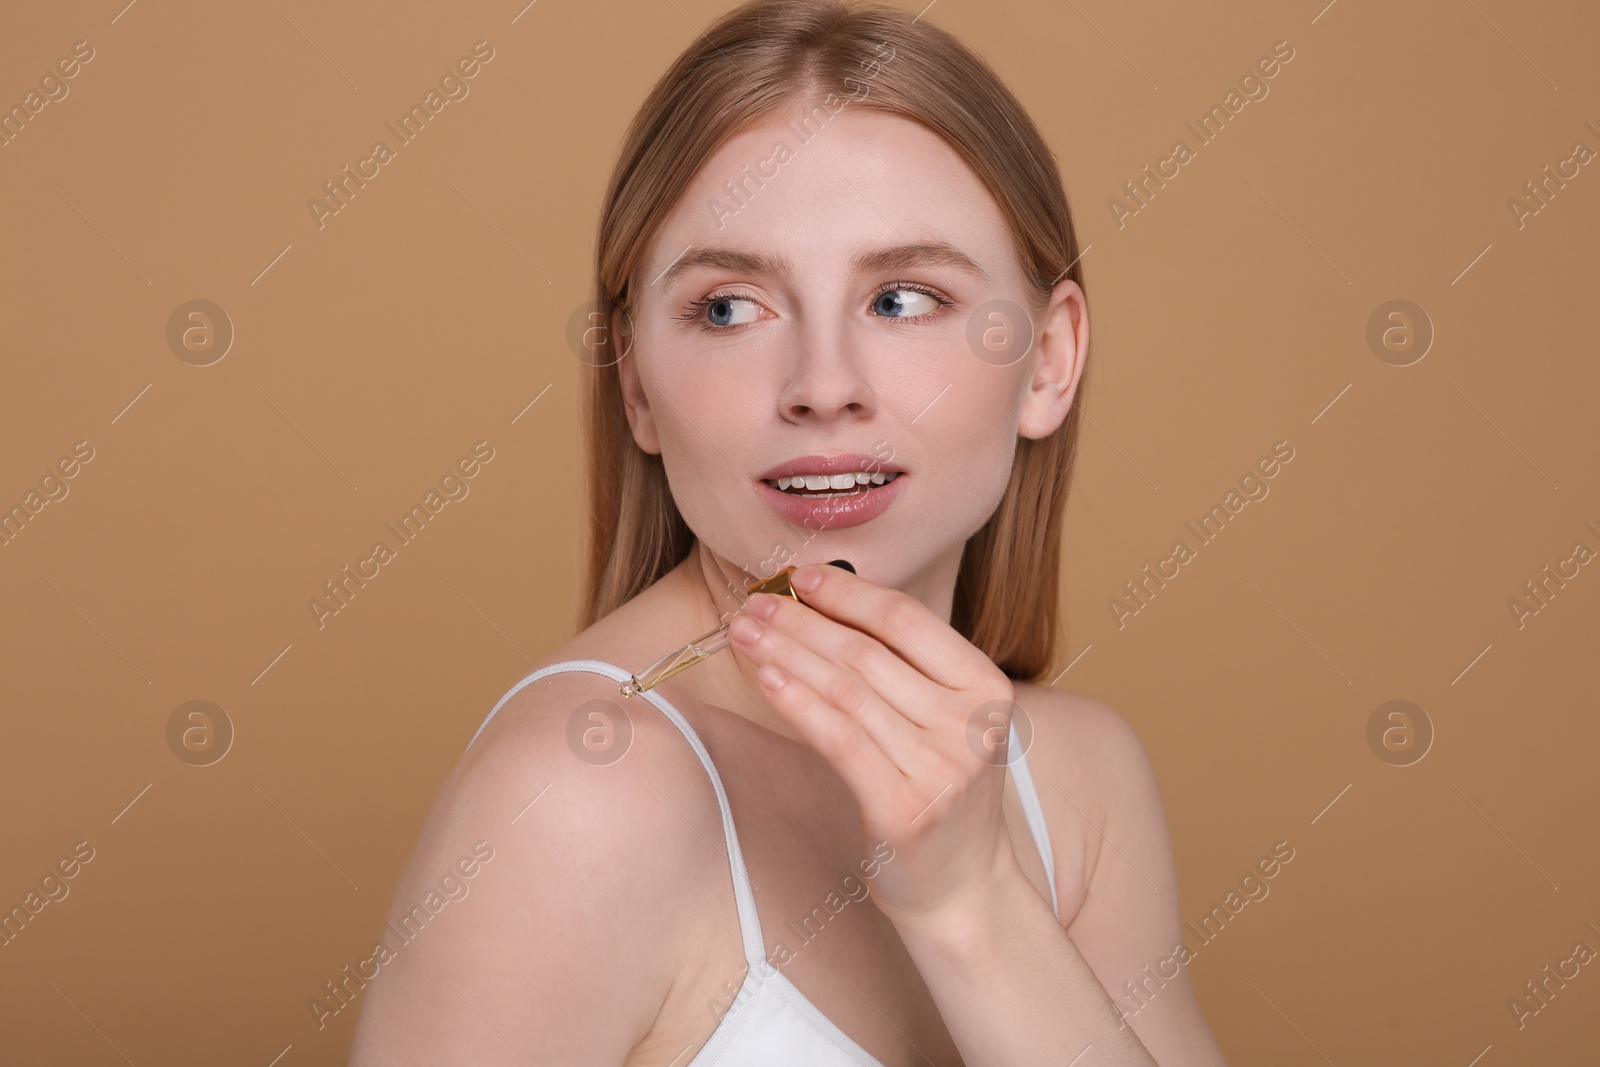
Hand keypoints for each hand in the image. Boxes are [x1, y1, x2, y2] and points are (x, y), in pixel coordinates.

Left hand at [727, 562, 1025, 927]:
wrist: (965, 890)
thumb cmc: (942, 795)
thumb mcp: (946, 723)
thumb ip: (907, 670)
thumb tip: (826, 605)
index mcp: (987, 688)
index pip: (907, 621)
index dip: (847, 593)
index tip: (799, 576)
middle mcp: (969, 725)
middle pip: (867, 653)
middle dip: (801, 621)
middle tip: (754, 602)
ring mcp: (940, 769)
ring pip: (846, 691)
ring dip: (786, 653)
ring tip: (746, 633)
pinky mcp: (903, 809)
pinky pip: (838, 739)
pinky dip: (797, 702)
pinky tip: (766, 678)